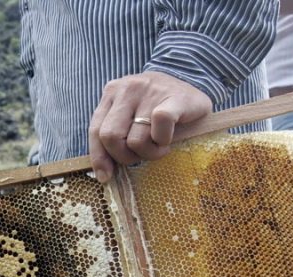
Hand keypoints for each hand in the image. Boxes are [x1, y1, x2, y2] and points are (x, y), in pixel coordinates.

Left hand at [88, 71, 212, 182]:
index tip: (107, 176)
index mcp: (112, 93)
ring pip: (135, 140)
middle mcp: (127, 88)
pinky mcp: (175, 97)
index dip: (99, 157)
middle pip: (110, 136)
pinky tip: (169, 138)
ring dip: (149, 152)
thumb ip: (115, 135)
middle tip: (142, 153)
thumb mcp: (131, 116)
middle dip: (125, 156)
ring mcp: (150, 90)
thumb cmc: (160, 108)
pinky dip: (164, 140)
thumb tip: (103, 174)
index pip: (95, 130)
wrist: (196, 85)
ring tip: (160, 145)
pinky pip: (160, 126)